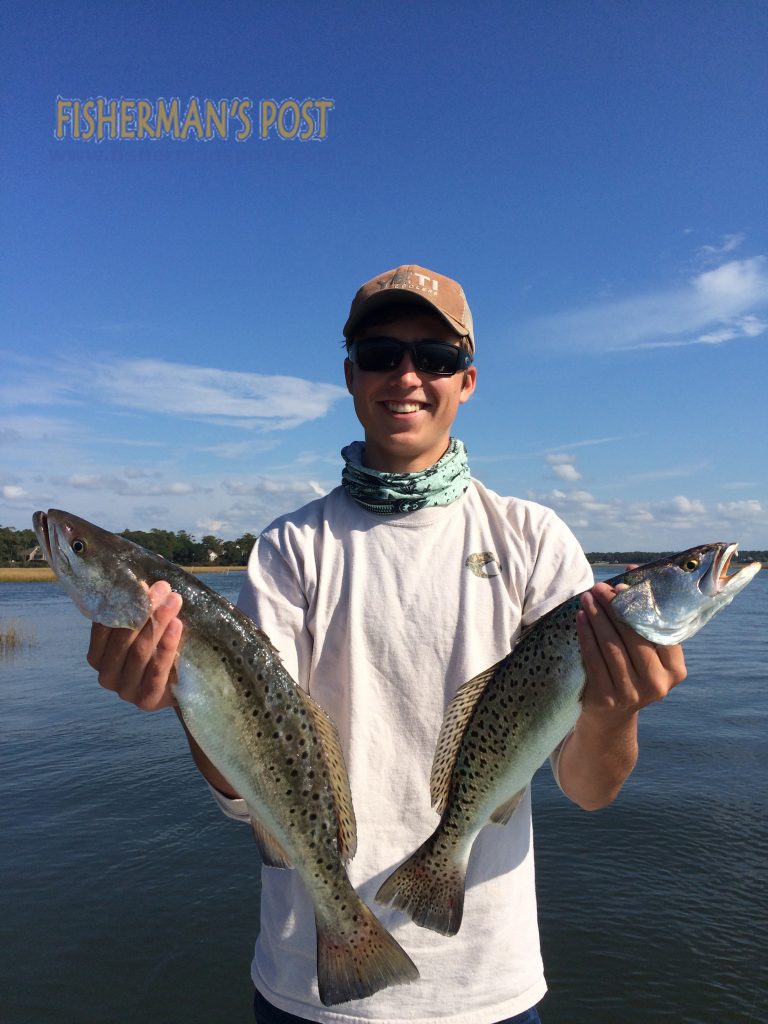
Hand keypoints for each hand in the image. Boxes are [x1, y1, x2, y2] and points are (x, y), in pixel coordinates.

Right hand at [87, 580, 182, 709]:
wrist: (181, 685)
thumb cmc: (159, 649)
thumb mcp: (146, 628)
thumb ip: (139, 609)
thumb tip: (144, 580)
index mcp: (97, 656)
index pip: (103, 627)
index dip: (122, 603)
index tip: (141, 583)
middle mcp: (106, 675)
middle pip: (123, 638)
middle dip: (144, 609)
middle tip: (163, 588)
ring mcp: (125, 690)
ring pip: (139, 652)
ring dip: (157, 623)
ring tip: (174, 601)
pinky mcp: (146, 700)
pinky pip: (156, 671)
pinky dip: (166, 646)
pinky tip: (177, 626)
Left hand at [576, 580, 686, 718]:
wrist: (612, 716)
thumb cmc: (632, 671)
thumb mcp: (647, 653)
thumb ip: (645, 620)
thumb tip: (632, 572)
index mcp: (675, 670)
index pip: (660, 631)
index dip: (641, 604)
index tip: (624, 583)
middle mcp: (658, 684)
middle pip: (633, 637)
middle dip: (614, 607)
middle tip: (599, 587)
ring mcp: (632, 693)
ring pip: (612, 646)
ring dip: (598, 618)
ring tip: (587, 598)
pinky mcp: (607, 698)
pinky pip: (593, 659)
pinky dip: (586, 635)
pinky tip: (580, 618)